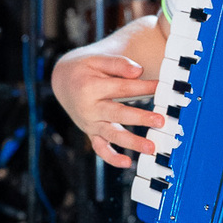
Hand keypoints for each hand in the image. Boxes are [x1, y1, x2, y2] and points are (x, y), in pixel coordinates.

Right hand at [51, 53, 162, 168]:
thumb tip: (138, 71)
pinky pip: (100, 148)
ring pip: (112, 135)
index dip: (143, 87)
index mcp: (90, 88)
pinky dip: (112, 157)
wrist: (63, 82)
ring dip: (132, 143)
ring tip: (150, 148)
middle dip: (140, 118)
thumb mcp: (97, 60)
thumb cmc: (84, 70)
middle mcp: (89, 108)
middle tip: (160, 121)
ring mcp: (90, 123)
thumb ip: (118, 64)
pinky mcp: (91, 133)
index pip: (122, 88)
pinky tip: (127, 162)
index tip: (160, 87)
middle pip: (118, 114)